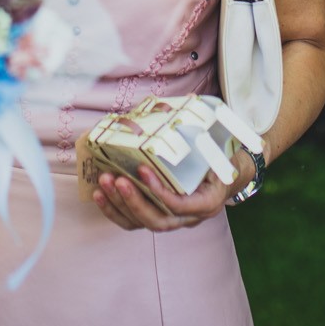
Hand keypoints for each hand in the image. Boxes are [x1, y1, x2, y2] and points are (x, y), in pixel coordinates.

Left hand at [90, 150, 255, 232]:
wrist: (225, 179)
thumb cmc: (221, 160)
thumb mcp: (221, 149)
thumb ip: (207, 137)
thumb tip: (191, 102)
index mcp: (207, 202)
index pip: (180, 206)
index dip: (160, 192)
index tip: (143, 170)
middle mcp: (189, 217)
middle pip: (158, 221)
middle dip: (134, 201)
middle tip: (117, 179)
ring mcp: (172, 219)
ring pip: (142, 223)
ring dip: (119, 203)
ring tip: (104, 181)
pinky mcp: (156, 216)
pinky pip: (132, 221)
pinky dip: (114, 209)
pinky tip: (99, 193)